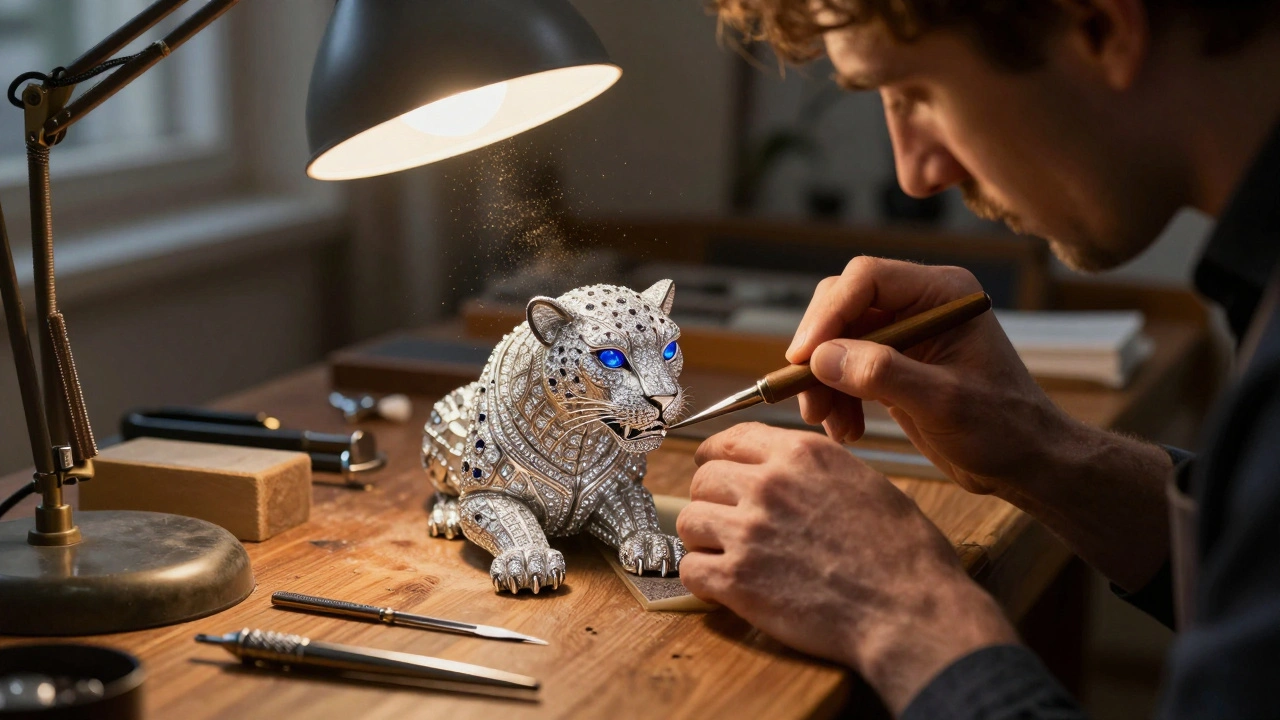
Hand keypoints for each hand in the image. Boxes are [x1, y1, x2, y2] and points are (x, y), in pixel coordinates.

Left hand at [677, 423, 1016, 713]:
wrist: (909, 612)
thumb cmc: (903, 554)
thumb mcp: (864, 483)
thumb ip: (814, 470)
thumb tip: (785, 471)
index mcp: (801, 454)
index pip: (729, 440)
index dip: (715, 458)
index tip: (714, 470)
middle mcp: (769, 484)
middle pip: (703, 479)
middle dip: (712, 502)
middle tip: (727, 524)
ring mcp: (749, 531)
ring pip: (689, 520)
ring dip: (704, 540)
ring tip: (727, 557)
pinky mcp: (738, 580)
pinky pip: (690, 569)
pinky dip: (702, 580)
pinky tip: (723, 588)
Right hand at [786, 256, 1069, 494]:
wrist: (1025, 463)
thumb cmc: (1003, 428)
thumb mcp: (943, 402)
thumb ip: (883, 373)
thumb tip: (821, 358)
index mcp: (942, 293)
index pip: (867, 279)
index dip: (828, 314)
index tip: (803, 359)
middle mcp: (920, 303)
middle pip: (843, 306)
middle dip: (820, 353)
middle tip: (807, 399)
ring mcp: (904, 333)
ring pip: (836, 340)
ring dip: (823, 382)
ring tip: (830, 424)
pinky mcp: (892, 364)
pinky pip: (844, 368)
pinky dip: (835, 397)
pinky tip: (846, 429)